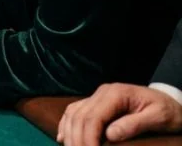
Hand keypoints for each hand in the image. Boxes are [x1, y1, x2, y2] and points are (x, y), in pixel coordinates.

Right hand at [58, 83, 181, 145]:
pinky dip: (66, 124)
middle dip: (76, 140)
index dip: (87, 139)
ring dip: (69, 134)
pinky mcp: (95, 102)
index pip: (92, 117)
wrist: (169, 99)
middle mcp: (101, 93)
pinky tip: (63, 137)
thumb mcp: (158, 117)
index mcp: (115, 94)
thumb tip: (110, 135)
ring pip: (73, 113)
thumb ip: (135, 124)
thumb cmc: (167, 110)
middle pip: (79, 117)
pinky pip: (74, 111)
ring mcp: (97, 96)